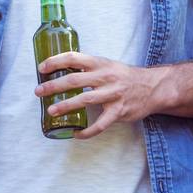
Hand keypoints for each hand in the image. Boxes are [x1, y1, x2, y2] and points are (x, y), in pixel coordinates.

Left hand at [34, 52, 164, 138]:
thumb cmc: (124, 76)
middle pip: (75, 80)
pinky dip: (87, 131)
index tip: (41, 68)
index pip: (74, 58)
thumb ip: (87, 68)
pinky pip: (100, 124)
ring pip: (85, 100)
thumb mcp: (107, 65)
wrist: (153, 87)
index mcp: (100, 63)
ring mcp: (113, 94)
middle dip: (54, 86)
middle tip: (39, 92)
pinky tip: (76, 134)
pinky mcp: (119, 111)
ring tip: (51, 111)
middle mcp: (106, 77)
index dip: (55, 62)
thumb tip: (59, 70)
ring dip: (66, 106)